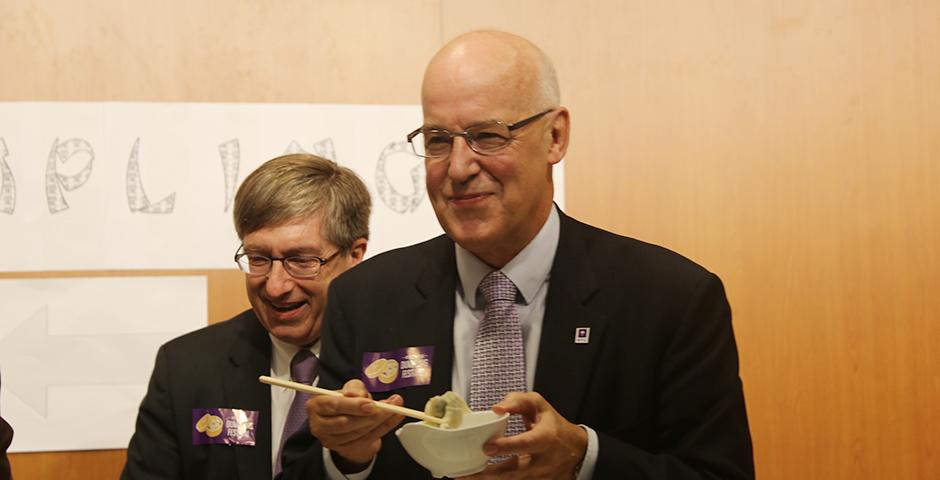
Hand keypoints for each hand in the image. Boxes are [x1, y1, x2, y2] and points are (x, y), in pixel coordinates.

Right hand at [306, 379, 403, 471]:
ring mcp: (331, 440)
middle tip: (388, 406)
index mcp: (316, 405)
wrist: (347, 420)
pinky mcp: (345, 449)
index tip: (370, 403)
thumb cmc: (345, 401)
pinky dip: (385, 427)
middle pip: (345, 423)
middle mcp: (319, 425)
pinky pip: (368, 439)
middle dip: (369, 415)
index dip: (352, 405)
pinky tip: (395, 417)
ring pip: (358, 433)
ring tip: (396, 408)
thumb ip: (355, 388)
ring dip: (381, 421)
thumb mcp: (349, 388)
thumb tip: (360, 395)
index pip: (333, 406)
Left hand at [459, 392, 586, 479]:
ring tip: (463, 478)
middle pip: (512, 472)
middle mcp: (541, 462)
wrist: (576, 451)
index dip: (505, 446)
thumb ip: (517, 401)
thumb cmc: (553, 425)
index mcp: (545, 439)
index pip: (524, 444)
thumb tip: (496, 408)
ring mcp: (538, 477)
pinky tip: (477, 478)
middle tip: (464, 474)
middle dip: (487, 474)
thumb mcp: (540, 405)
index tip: (487, 447)